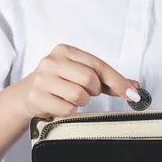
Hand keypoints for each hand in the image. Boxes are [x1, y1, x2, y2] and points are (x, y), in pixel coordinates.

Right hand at [15, 44, 139, 117]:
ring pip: (79, 95)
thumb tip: (134, 87)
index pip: (98, 65)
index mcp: (65, 50)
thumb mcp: (81, 74)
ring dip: (82, 101)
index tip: (132, 93)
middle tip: (87, 92)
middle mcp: (52, 61)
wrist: (27, 94)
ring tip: (71, 97)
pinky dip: (70, 111)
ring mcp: (42, 79)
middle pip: (89, 79)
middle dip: (94, 90)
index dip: (117, 80)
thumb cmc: (59, 83)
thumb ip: (107, 80)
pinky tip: (61, 104)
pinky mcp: (37, 97)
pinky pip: (68, 109)